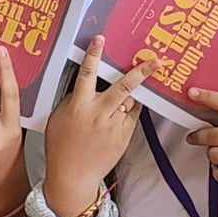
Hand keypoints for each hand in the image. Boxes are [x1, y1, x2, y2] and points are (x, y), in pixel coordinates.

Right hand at [42, 38, 153, 216]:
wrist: (72, 178)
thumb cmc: (62, 146)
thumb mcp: (60, 118)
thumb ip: (75, 99)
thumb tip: (88, 80)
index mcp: (79, 107)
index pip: (87, 75)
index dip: (93, 55)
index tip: (100, 38)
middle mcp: (99, 113)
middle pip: (124, 86)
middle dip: (142, 71)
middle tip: (158, 59)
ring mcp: (114, 125)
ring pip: (130, 99)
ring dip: (132, 92)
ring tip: (132, 89)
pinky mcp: (125, 134)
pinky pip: (133, 112)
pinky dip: (131, 107)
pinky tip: (126, 108)